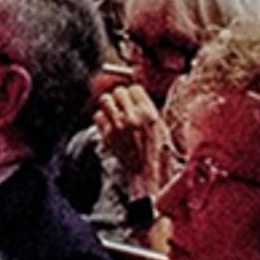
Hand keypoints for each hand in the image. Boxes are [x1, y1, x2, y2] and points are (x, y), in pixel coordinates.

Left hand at [92, 81, 168, 195]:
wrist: (147, 171)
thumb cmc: (156, 149)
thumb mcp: (161, 125)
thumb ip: (148, 107)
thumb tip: (135, 92)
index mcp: (148, 114)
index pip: (134, 88)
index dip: (134, 94)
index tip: (134, 100)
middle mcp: (132, 118)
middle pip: (119, 91)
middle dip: (121, 98)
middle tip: (124, 106)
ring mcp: (118, 126)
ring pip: (105, 100)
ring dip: (110, 105)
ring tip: (115, 112)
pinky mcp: (107, 135)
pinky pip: (98, 115)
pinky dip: (103, 118)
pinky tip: (110, 124)